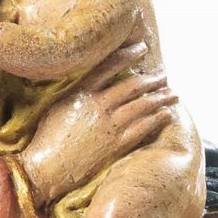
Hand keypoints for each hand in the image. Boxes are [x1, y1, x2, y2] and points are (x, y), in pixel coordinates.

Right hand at [18, 41, 176, 207]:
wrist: (45, 169)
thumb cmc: (47, 138)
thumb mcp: (57, 105)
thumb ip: (77, 91)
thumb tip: (93, 81)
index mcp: (82, 92)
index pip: (111, 65)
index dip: (129, 54)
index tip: (142, 48)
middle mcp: (99, 106)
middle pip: (133, 85)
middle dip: (152, 79)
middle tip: (164, 76)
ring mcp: (109, 126)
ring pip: (143, 105)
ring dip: (161, 97)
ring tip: (172, 94)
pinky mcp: (116, 145)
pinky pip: (143, 128)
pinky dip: (157, 119)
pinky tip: (166, 114)